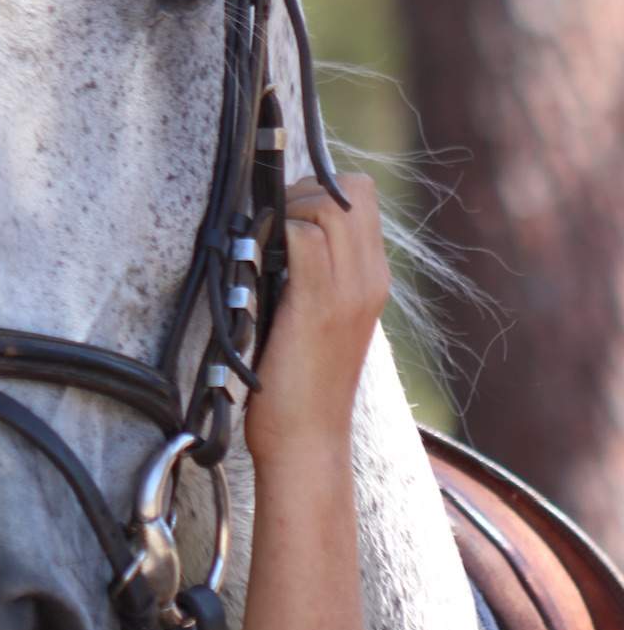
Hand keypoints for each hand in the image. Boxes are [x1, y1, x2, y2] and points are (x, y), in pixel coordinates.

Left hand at [244, 174, 389, 467]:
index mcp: (372, 278)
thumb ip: (311, 273)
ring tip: (266, 247)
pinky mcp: (319, 305)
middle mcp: (369, 278)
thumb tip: (276, 233)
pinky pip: (303, 239)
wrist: (308, 439)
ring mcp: (349, 290)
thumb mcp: (317, 316)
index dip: (319, 190)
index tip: (286, 216)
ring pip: (327, 204)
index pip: (360, 196)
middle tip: (274, 226)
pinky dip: (277, 236)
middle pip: (351, 189)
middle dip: (304, 191)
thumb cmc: (300, 382)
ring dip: (288, 212)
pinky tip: (258, 264)